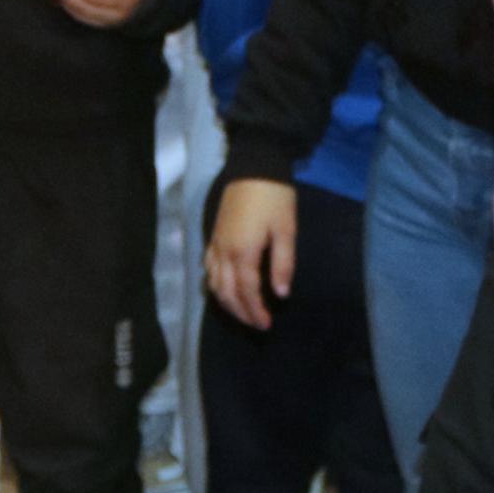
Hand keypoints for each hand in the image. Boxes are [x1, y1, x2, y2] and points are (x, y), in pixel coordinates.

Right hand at [201, 176, 300, 330]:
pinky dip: (214, 284)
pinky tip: (224, 288)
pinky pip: (208, 267)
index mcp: (242, 252)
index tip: (266, 325)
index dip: (255, 311)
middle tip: (256, 325)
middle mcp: (223, 252)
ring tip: (242, 312)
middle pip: (226, 292)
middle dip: (240, 312)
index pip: (246, 291)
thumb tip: (281, 294)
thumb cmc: (274, 198)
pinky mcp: (213, 235)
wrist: (253, 167)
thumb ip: (282, 264)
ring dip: (226, 302)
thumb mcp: (286, 230)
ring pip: (213, 282)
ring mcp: (215, 243)